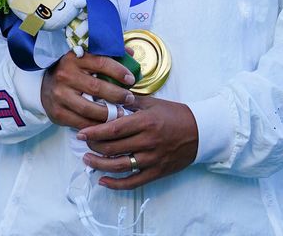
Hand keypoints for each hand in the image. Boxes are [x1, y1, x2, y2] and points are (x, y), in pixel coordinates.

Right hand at [40, 50, 136, 128]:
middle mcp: (65, 75)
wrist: (44, 87)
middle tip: (129, 98)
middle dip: (117, 94)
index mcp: (74, 59)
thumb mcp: (85, 59)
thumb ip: (108, 55)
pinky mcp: (58, 112)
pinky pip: (81, 122)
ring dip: (109, 113)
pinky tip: (106, 123)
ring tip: (120, 113)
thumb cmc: (72, 72)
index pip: (100, 62)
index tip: (131, 79)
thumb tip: (131, 54)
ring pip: (89, 108)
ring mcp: (60, 95)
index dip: (118, 71)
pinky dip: (97, 125)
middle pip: (96, 87)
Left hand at [76, 95, 198, 189]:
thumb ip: (130, 102)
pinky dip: (116, 184)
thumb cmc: (176, 115)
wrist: (202, 132)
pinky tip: (103, 180)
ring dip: (100, 165)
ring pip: (120, 166)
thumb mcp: (153, 103)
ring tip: (88, 160)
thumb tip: (108, 98)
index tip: (80, 133)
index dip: (94, 133)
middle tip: (84, 144)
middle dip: (94, 147)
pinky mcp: (158, 172)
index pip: (113, 129)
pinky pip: (134, 182)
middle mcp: (148, 142)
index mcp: (145, 122)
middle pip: (113, 148)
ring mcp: (153, 159)